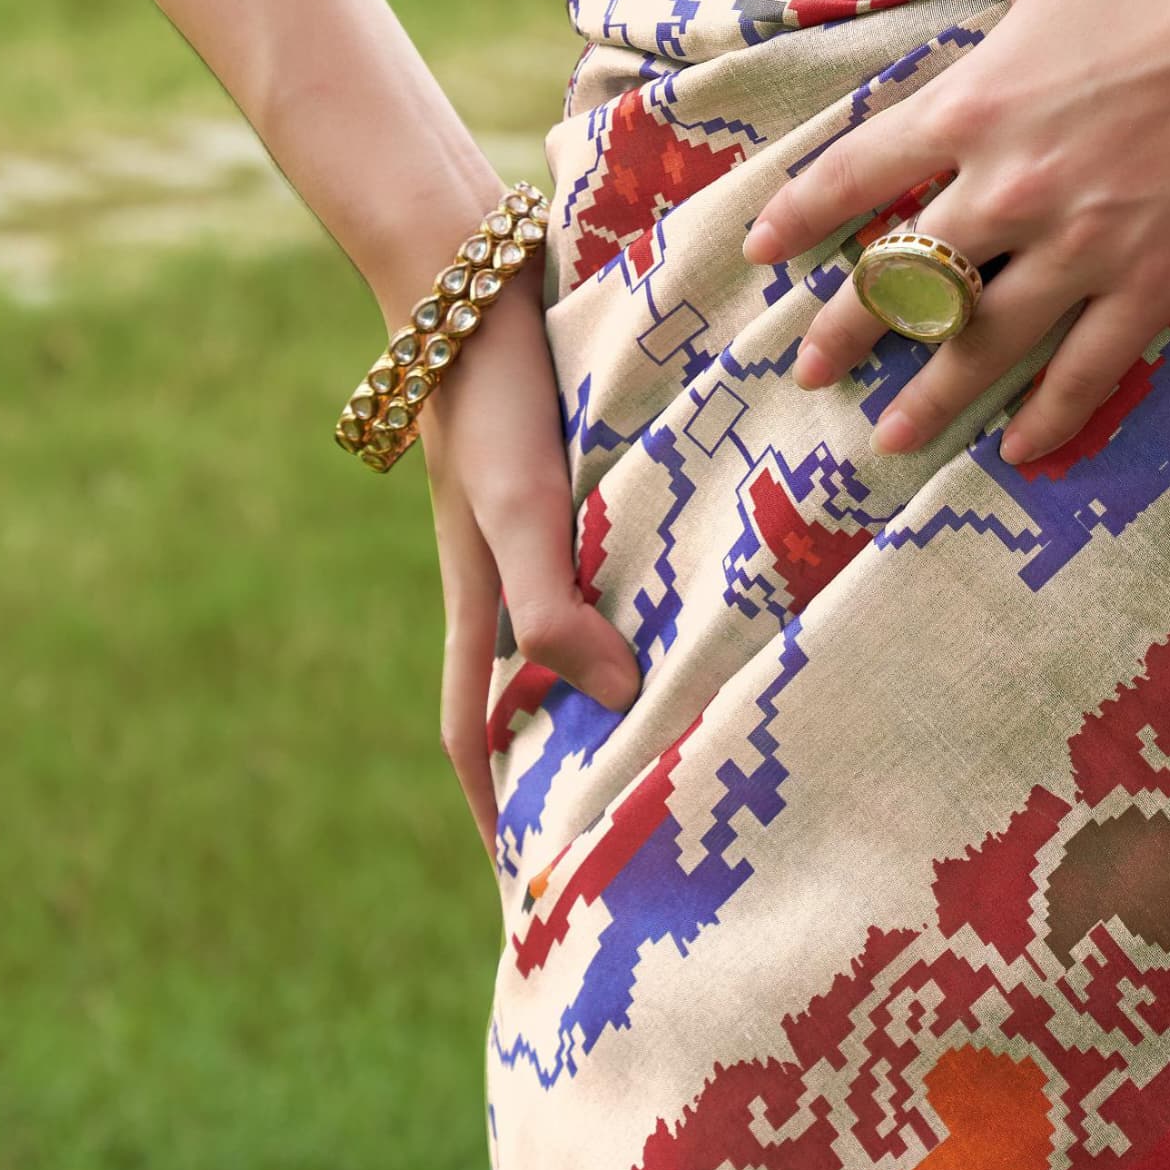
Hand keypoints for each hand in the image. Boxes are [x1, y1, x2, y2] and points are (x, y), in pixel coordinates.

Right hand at [414, 272, 638, 864]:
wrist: (470, 269)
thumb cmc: (491, 396)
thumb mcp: (517, 508)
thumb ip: (549, 603)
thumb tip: (612, 699)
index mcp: (478, 599)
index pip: (476, 738)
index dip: (493, 818)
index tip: (525, 900)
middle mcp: (503, 569)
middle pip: (527, 694)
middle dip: (559, 765)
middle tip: (624, 827)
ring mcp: (535, 517)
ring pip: (571, 623)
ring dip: (608, 677)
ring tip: (685, 717)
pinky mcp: (571, 463)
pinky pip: (605, 552)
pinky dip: (636, 587)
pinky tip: (699, 579)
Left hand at [741, 0, 1169, 469]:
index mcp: (975, 106)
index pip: (857, 175)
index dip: (801, 216)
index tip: (765, 250)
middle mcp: (1014, 192)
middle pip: (906, 278)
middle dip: (849, 328)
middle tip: (809, 369)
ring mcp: (1086, 249)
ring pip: (984, 342)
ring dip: (930, 394)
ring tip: (890, 434)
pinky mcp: (1156, 284)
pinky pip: (1088, 370)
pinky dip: (1050, 417)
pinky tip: (1020, 445)